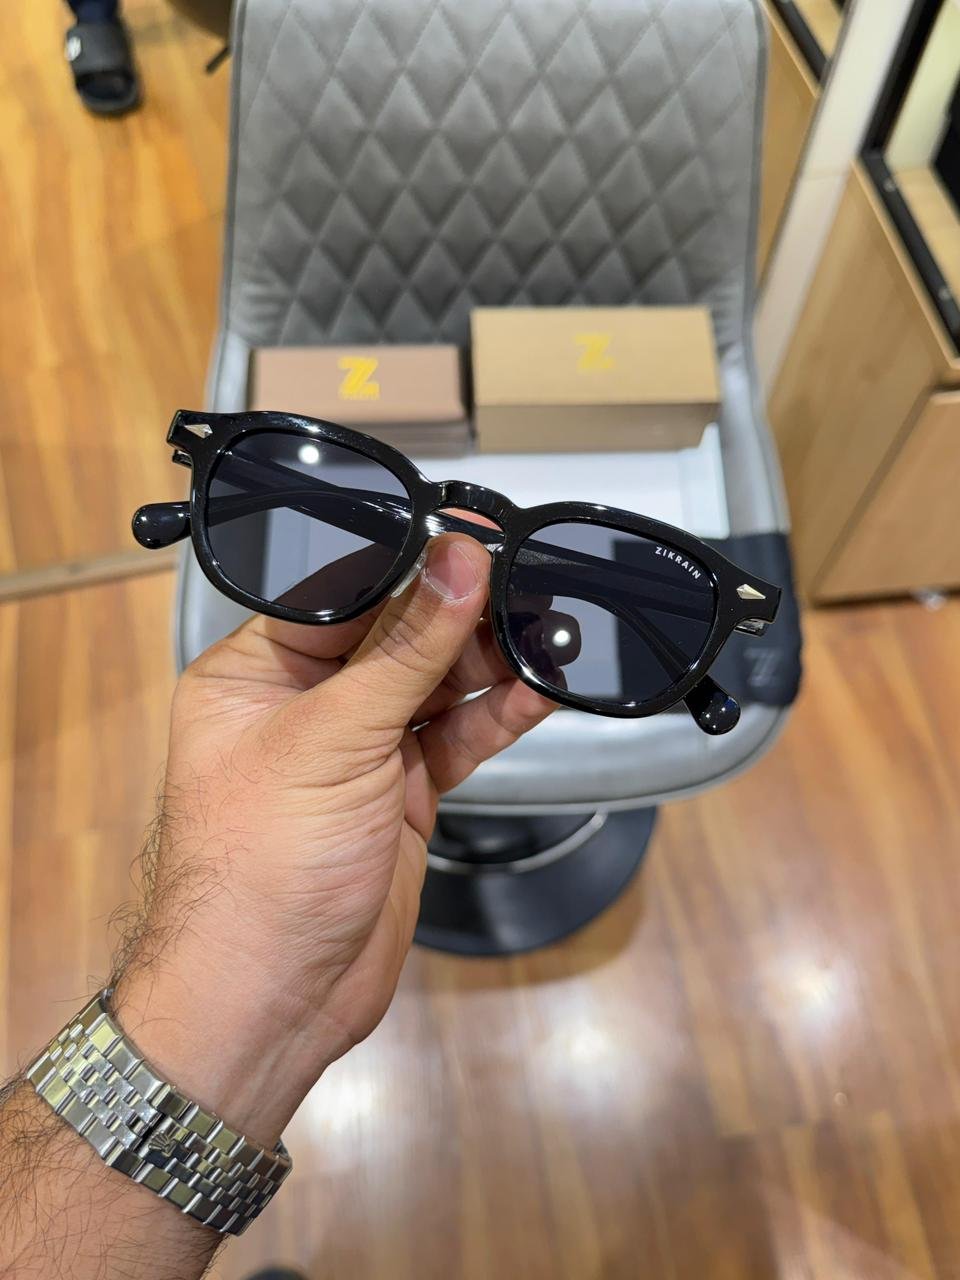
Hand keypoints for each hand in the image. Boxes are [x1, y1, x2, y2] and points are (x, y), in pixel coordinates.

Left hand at [112, 534, 554, 1144]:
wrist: (272, 998)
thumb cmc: (255, 874)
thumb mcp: (333, 740)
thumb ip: (404, 650)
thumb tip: (454, 563)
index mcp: (255, 672)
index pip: (342, 592)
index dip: (409, 562)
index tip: (471, 537)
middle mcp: (306, 704)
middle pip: (396, 634)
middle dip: (459, 612)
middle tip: (525, 582)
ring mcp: (357, 751)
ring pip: (434, 684)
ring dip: (489, 662)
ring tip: (546, 630)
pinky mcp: (399, 793)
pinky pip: (456, 738)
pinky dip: (496, 717)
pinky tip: (536, 692)